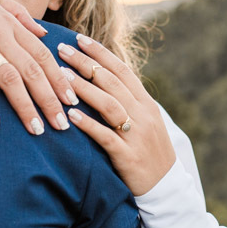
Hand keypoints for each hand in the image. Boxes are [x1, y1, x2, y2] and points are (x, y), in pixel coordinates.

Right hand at [0, 0, 77, 134]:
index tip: (72, 100)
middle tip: (62, 125)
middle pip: (32, 71)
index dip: (59, 79)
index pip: (43, 55)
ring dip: (25, 107)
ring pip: (10, 79)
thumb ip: (19, 14)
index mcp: (9, 22)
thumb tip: (43, 33)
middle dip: (50, 100)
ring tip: (36, 130)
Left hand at [58, 34, 175, 195]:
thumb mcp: (144, 123)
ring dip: (84, 88)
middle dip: (85, 63)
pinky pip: (106, 137)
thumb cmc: (148, 153)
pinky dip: (89, 125)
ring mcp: (137, 135)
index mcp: (146, 103)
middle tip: (61, 50)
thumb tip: (103, 80)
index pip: (121, 70)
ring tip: (61, 77)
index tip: (79, 39)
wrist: (166, 188)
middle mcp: (143, 114)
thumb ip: (127, 102)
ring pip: (109, 104)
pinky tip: (72, 116)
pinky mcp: (128, 156)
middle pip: (111, 82)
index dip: (100, 53)